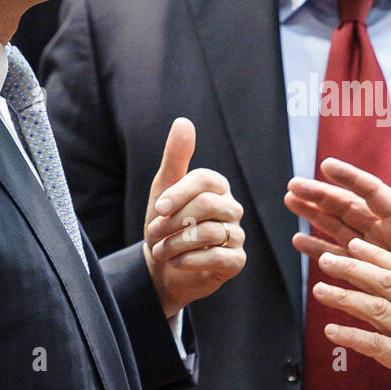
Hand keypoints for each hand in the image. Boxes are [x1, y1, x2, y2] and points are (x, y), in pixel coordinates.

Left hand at [143, 118, 245, 316]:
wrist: (163, 268)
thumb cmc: (165, 225)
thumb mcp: (163, 190)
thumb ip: (175, 157)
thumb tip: (184, 121)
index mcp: (217, 188)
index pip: (205, 180)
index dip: (179, 193)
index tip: (158, 208)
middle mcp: (232, 209)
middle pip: (208, 205)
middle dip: (174, 221)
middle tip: (153, 233)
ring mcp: (237, 235)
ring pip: (210, 232)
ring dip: (176, 243)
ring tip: (160, 250)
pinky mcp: (236, 261)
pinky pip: (218, 257)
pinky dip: (189, 260)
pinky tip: (175, 262)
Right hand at [284, 157, 390, 308]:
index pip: (371, 192)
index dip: (349, 178)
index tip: (327, 165)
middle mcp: (384, 231)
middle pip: (347, 207)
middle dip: (320, 195)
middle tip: (294, 186)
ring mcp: (373, 250)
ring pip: (337, 226)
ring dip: (314, 215)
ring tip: (290, 202)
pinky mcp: (366, 271)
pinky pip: (337, 256)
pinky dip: (318, 249)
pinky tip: (300, 240)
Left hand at [313, 238, 390, 389]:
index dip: (375, 256)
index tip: (353, 247)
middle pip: (385, 282)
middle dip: (352, 268)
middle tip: (326, 261)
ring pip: (376, 309)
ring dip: (344, 298)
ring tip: (320, 290)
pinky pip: (377, 346)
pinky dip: (352, 336)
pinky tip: (331, 330)